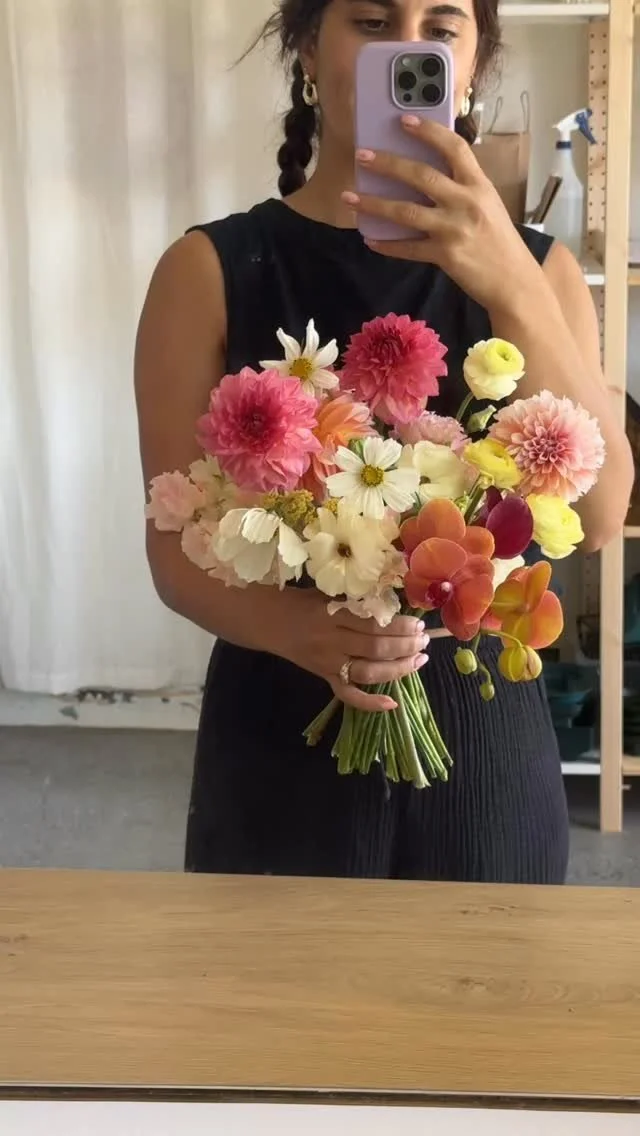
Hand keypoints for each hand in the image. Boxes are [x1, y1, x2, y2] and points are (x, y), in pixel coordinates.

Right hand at [272, 587, 429, 712]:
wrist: (266, 620)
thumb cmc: (300, 602)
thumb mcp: (327, 594)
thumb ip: (356, 602)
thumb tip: (394, 607)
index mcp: (332, 615)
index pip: (374, 624)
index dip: (400, 626)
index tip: (418, 624)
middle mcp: (331, 642)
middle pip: (376, 648)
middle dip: (406, 646)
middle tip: (424, 641)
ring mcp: (327, 663)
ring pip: (368, 672)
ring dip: (398, 669)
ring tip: (418, 660)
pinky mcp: (323, 677)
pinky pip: (347, 694)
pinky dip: (369, 703)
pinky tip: (392, 704)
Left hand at [344, 116, 542, 314]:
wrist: (514, 281)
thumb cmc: (499, 242)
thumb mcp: (488, 205)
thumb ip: (462, 189)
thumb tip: (425, 177)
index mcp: (479, 185)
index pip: (454, 148)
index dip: (428, 131)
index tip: (404, 120)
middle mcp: (466, 203)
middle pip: (421, 175)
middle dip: (388, 164)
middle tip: (362, 156)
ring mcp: (454, 229)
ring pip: (406, 212)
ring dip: (374, 204)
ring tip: (350, 197)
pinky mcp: (445, 255)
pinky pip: (408, 248)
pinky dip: (387, 245)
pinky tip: (370, 239)